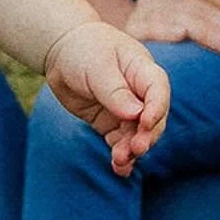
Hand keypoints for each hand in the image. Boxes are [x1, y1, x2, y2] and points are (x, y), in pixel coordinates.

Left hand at [44, 20, 168, 174]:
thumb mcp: (97, 66)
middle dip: (146, 135)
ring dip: (132, 150)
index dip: (156, 107)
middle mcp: (139, 92)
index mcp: (141, 69)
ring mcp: (126, 110)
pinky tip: (120, 170)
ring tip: (120, 161)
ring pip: (137, 135)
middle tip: (136, 148)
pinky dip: (122, 157)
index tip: (146, 123)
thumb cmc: (83, 50)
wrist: (62, 53)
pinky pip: (120, 143)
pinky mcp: (112, 124)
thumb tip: (135, 114)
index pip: (157, 89)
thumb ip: (115, 90)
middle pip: (152, 118)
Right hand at [126, 0, 219, 62]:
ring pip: (185, 12)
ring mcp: (146, 9)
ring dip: (214, 31)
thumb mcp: (201, 29)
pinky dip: (170, 28)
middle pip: (204, 1)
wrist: (124, 59)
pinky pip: (154, 26)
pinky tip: (184, 36)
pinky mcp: (133, 29)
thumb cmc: (175, 48)